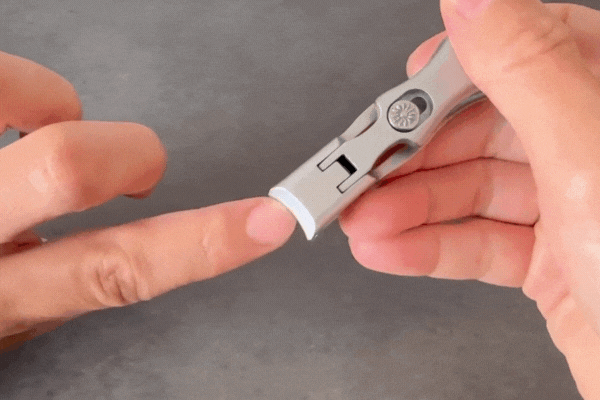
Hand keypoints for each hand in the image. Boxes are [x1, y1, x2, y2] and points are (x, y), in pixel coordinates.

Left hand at [0, 52, 295, 351]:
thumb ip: (53, 273)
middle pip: (68, 165)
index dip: (204, 244)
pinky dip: (14, 88)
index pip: (120, 271)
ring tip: (36, 123)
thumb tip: (104, 209)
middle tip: (136, 165)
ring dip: (50, 102)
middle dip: (129, 154)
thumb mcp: (3, 309)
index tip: (267, 220)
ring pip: (13, 95)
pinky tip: (1, 114)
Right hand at [339, 1, 599, 397]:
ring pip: (476, 190)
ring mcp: (577, 210)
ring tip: (364, 220)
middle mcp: (598, 150)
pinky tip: (390, 249)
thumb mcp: (590, 160)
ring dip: (410, 208)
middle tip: (366, 169)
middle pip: (488, 128)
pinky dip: (430, 249)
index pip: (535, 50)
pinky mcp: (555, 263)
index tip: (411, 85)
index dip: (464, 63)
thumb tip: (474, 3)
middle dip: (417, 155)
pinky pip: (482, 243)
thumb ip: (527, 72)